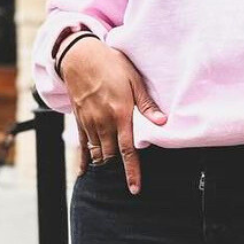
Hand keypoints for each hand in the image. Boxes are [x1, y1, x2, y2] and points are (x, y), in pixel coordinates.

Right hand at [60, 38, 165, 193]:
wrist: (80, 56)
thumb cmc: (111, 64)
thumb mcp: (134, 79)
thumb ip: (147, 104)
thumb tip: (163, 122)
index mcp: (120, 114)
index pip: (127, 150)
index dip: (131, 171)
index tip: (134, 188)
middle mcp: (103, 122)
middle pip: (111, 156)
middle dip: (118, 171)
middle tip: (126, 187)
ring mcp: (89, 122)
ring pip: (97, 153)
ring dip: (104, 166)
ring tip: (110, 180)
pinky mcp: (79, 120)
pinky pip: (82, 145)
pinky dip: (84, 160)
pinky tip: (85, 173)